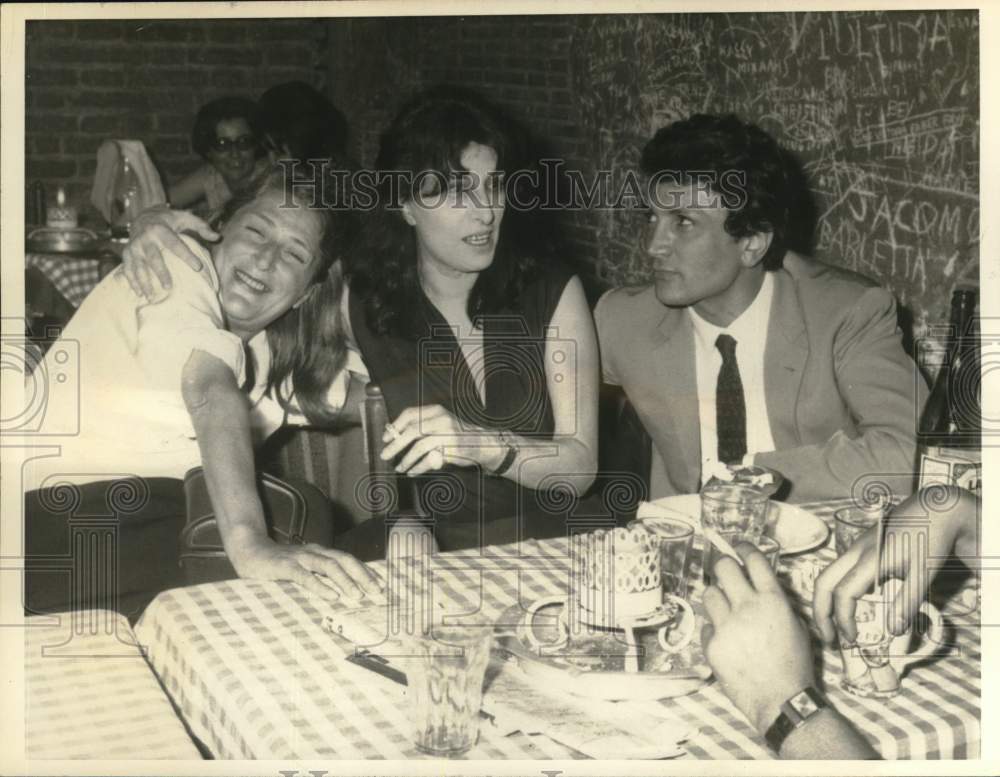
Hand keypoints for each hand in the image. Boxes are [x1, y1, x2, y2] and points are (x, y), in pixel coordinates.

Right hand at [122, 206, 217, 298]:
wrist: (143, 216)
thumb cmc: (169, 220)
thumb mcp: (185, 217)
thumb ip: (201, 226)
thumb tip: (217, 237)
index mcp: (160, 229)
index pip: (175, 244)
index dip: (187, 255)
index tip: (198, 267)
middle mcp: (144, 238)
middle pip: (154, 258)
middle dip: (161, 273)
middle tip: (169, 287)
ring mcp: (134, 246)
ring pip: (138, 266)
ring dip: (144, 282)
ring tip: (151, 296)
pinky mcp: (127, 253)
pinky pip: (128, 269)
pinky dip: (132, 282)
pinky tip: (139, 294)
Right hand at [232, 537, 385, 604]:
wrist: (247, 550)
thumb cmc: (277, 565)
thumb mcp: (302, 568)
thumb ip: (318, 575)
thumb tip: (339, 592)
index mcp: (320, 553)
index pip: (348, 559)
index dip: (365, 571)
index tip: (381, 585)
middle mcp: (313, 552)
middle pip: (344, 560)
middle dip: (362, 575)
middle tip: (377, 591)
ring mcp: (299, 558)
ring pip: (328, 566)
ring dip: (345, 580)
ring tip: (358, 595)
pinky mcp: (284, 566)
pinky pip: (305, 576)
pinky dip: (319, 585)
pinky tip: (331, 595)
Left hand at [379, 404, 503, 475]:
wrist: (481, 443)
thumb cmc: (454, 434)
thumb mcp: (439, 423)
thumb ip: (420, 427)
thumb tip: (392, 435)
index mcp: (436, 411)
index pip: (410, 414)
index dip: (395, 425)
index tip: (385, 438)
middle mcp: (442, 420)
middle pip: (413, 431)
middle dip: (396, 444)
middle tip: (385, 455)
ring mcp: (449, 435)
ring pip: (421, 446)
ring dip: (407, 459)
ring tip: (400, 468)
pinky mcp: (453, 450)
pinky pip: (431, 460)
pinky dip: (419, 467)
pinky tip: (413, 472)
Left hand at [702, 544, 815, 733]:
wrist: (782, 700)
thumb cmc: (795, 665)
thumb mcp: (797, 627)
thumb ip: (778, 603)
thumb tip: (761, 587)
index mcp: (772, 601)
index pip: (754, 560)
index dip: (744, 548)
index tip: (739, 545)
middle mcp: (747, 608)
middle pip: (723, 568)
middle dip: (722, 566)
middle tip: (725, 573)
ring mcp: (727, 626)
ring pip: (709, 594)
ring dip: (716, 598)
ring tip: (726, 611)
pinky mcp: (712, 644)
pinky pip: (706, 626)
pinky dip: (714, 630)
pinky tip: (727, 641)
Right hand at [813, 486, 978, 644]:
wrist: (935, 510)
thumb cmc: (931, 538)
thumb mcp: (924, 572)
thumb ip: (907, 601)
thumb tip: (893, 630)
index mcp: (870, 559)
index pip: (843, 593)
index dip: (843, 619)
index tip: (853, 639)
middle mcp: (855, 552)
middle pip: (823, 582)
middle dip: (820, 613)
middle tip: (829, 639)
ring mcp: (856, 547)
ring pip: (828, 575)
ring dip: (826, 602)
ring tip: (835, 626)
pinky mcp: (861, 547)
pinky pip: (839, 571)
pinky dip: (836, 591)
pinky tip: (853, 606)